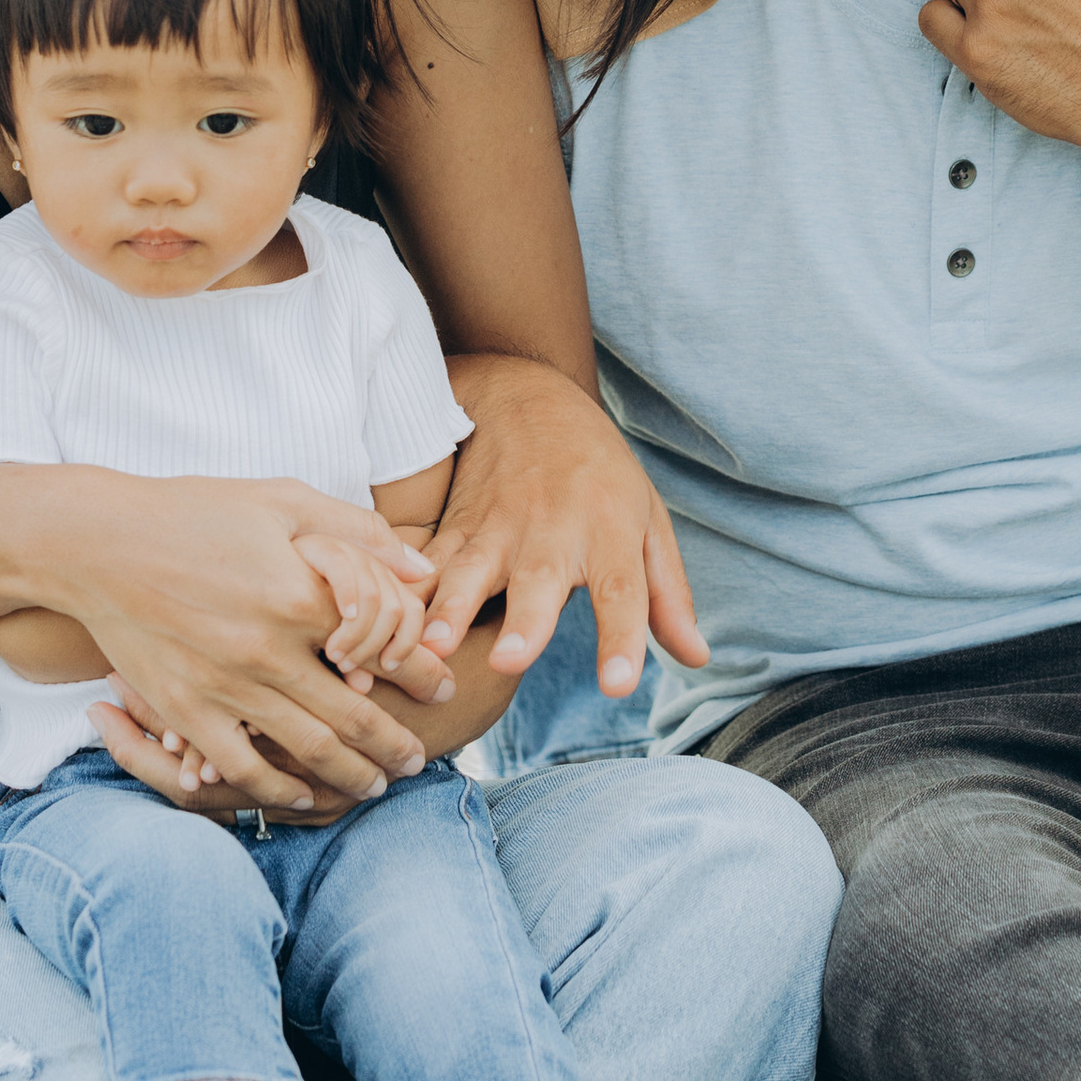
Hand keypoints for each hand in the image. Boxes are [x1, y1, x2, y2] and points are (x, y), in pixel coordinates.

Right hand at [58, 476, 440, 813]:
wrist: (98, 543)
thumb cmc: (194, 512)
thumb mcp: (283, 501)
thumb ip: (356, 534)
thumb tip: (421, 569)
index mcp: (298, 596)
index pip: (384, 647)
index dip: (421, 675)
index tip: (441, 689)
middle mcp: (269, 651)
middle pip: (354, 715)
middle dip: (396, 744)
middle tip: (420, 758)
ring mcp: (225, 687)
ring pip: (308, 750)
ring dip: (352, 775)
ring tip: (378, 786)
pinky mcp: (186, 711)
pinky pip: (243, 766)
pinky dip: (278, 789)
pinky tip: (300, 795)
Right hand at [419, 355, 708, 693]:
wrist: (527, 396)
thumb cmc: (599, 472)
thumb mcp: (648, 520)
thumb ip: (668, 593)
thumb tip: (696, 657)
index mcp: (610, 531)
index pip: (621, 589)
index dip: (620, 637)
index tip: (618, 684)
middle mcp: (554, 529)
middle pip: (539, 581)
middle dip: (525, 622)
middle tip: (511, 661)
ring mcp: (497, 525)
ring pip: (471, 570)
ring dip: (451, 607)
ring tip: (433, 644)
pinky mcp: (456, 524)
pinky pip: (427, 559)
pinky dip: (406, 587)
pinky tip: (383, 614)